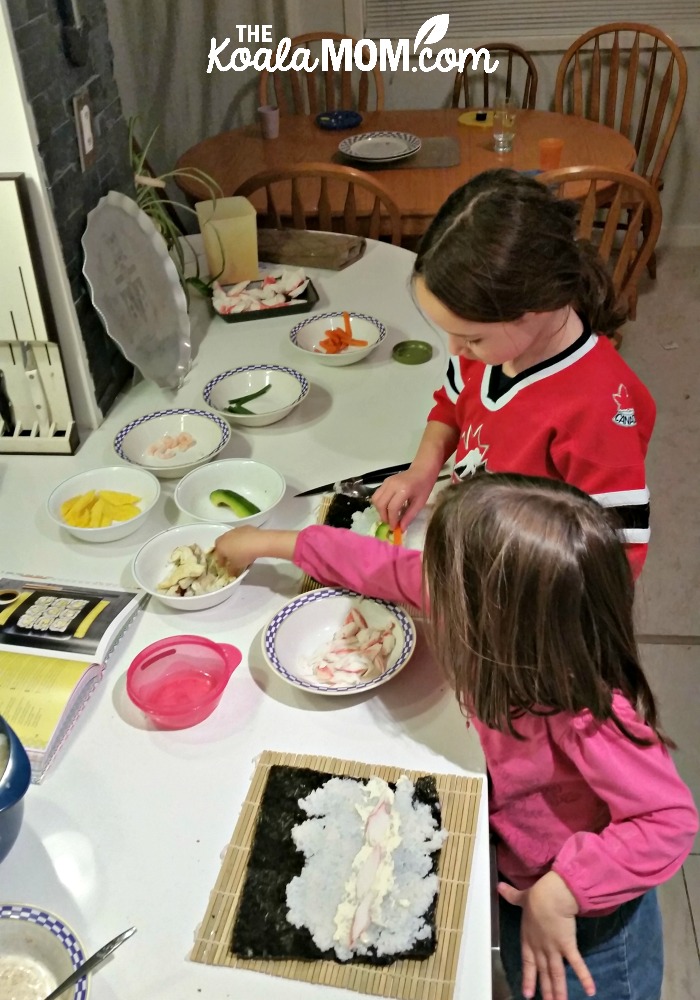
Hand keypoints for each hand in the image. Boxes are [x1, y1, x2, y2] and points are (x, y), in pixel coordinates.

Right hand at [213, 526, 264, 575]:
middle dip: (224, 550)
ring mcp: (234, 530)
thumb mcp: (236, 566)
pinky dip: (242, 538)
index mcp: (220, 546)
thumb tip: (230, 572)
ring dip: (233, 543)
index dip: (221, 562)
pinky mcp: (244, 527)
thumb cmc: (244, 555)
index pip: (218, 556)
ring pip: (231, 538)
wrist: (258, 542)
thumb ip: (231, 570)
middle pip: (222, 544)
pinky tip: (248, 543)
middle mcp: (225, 537)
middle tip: (230, 556)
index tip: (225, 566)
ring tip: (240, 549)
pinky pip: (240, 534)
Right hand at [371, 470, 436, 528]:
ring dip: (379, 510)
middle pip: (381, 504)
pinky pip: (377, 495)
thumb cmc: (424, 486)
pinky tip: (387, 508)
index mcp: (404, 490)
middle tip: (390, 523)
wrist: (422, 470)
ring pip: (376, 499)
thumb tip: (401, 529)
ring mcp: (387, 482)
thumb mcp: (420, 503)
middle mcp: (392, 485)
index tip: (394, 528)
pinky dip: (379, 503)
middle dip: (383, 516)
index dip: (392, 520)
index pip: (392, 508)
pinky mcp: (384, 481)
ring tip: (387, 516)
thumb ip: (409, 516)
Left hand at [498, 873, 595, 999]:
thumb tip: (499, 886)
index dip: (528, 978)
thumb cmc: (536, 896)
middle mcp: (540, 947)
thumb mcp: (521, 898)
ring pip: (557, 974)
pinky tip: (590, 991)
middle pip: (543, 972)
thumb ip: (512, 896)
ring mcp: (554, 949)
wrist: (550, 896)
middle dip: (546, 990)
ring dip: (559, 991)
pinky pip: (577, 964)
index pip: (528, 963)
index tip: (527, 994)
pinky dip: (584, 977)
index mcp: (529, 938)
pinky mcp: (568, 946)